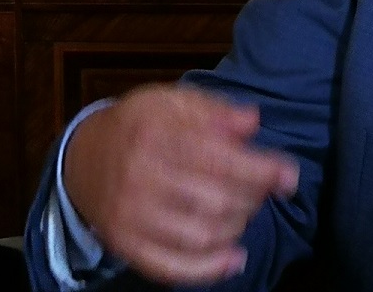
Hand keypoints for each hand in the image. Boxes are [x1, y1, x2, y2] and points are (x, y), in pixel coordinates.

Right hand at [62, 84, 298, 285]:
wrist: (84, 157)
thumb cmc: (141, 126)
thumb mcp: (174, 101)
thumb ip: (215, 110)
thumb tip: (252, 122)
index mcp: (155, 135)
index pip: (218, 159)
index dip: (261, 171)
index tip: (289, 177)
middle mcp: (140, 178)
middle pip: (215, 201)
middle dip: (252, 198)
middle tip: (264, 189)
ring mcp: (130, 217)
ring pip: (200, 235)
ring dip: (237, 227)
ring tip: (245, 211)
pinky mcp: (125, 246)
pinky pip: (170, 268)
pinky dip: (208, 270)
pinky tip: (234, 259)